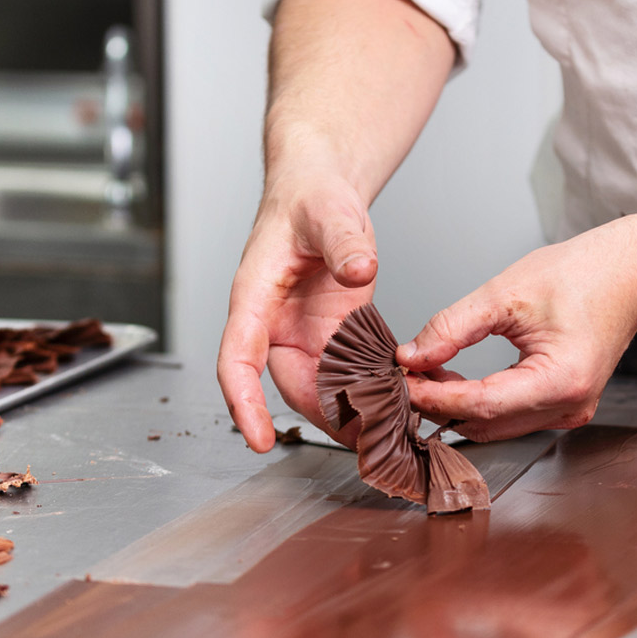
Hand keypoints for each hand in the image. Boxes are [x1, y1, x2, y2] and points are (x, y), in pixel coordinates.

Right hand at [218, 178, 377, 451]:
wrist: (322, 196)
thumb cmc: (309, 200)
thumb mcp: (328, 212)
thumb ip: (342, 241)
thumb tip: (358, 268)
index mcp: (255, 299)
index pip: (238, 360)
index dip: (244, 403)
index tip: (258, 439)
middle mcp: (275, 327)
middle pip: (289, 387)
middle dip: (323, 419)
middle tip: (362, 442)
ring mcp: (305, 336)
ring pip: (321, 389)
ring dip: (350, 413)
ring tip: (386, 434)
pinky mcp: (334, 338)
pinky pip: (347, 375)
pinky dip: (370, 393)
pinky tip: (399, 408)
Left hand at [398, 215, 636, 441]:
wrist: (631, 270)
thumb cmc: (583, 273)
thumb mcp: (505, 293)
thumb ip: (453, 327)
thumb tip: (411, 357)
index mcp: (560, 382)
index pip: (479, 405)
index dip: (433, 397)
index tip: (399, 380)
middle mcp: (569, 407)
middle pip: (485, 423)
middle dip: (439, 404)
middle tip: (403, 376)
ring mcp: (570, 411)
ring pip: (495, 425)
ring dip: (457, 405)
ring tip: (424, 373)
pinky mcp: (565, 405)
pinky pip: (511, 415)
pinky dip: (479, 401)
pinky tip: (455, 378)